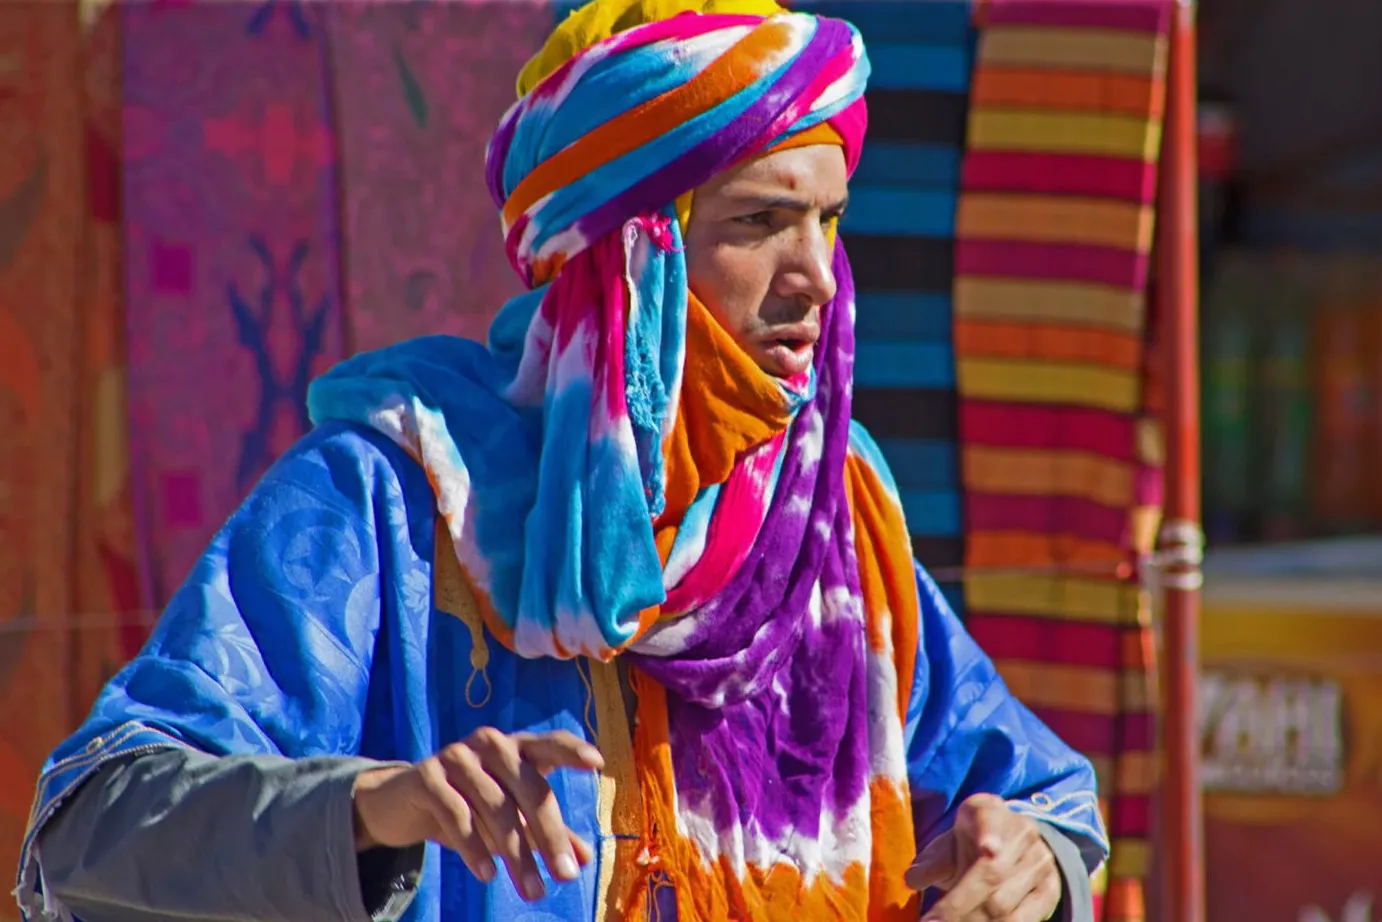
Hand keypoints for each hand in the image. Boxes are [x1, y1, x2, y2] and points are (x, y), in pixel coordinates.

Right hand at [352, 728, 603, 901]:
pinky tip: (487, 875)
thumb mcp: (509, 817)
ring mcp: (457, 756)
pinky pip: (455, 813)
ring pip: (494, 806)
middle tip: (566, 876)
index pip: (549, 742)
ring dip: (516, 853)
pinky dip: (473, 846)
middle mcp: (490, 744)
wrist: (401, 802)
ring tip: (533, 890)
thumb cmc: (469, 804)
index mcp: (516, 747)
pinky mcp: (427, 776)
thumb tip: (583, 860)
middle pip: (528, 786)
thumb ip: (544, 832)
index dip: (571, 750)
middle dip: (550, 834)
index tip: (597, 764)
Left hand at [905, 794, 1061, 921]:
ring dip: (973, 921)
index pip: (990, 821)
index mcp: (989, 812)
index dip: (990, 836)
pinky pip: (1023, 919)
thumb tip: (913, 880)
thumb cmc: (969, 844)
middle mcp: (1022, 834)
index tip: (988, 850)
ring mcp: (1040, 863)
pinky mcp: (1049, 891)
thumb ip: (932, 861)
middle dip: (959, 905)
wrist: (1009, 844)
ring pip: (1006, 903)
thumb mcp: (948, 843)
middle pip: (993, 875)